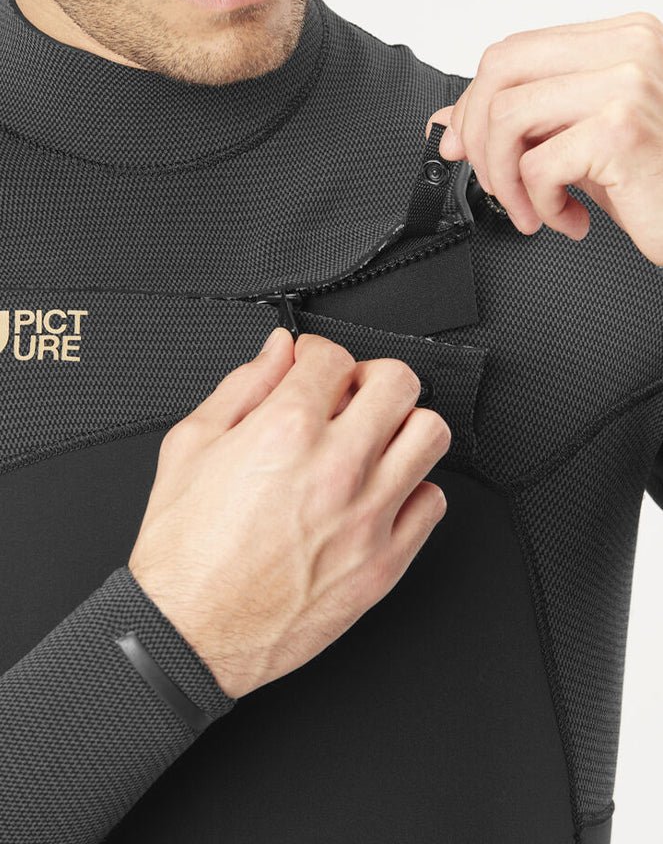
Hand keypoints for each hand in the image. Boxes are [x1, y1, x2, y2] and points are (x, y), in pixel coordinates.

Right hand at [128, 327, 450, 699]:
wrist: (189, 634)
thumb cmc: (184, 551)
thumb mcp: (190, 446)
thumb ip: (242, 386)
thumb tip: (276, 351)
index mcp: (285, 430)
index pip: (335, 356)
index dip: (318, 354)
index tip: (312, 368)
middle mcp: (336, 467)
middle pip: (398, 382)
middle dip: (371, 378)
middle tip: (350, 396)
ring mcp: (368, 515)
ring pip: (430, 434)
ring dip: (403, 427)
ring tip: (374, 440)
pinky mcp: (384, 562)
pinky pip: (432, 503)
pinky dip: (413, 490)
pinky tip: (381, 494)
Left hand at [425, 11, 662, 264]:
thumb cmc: (657, 183)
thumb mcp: (580, 142)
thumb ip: (524, 123)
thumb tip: (448, 122)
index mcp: (621, 39)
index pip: (513, 51)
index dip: (474, 102)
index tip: (461, 144)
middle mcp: (629, 48)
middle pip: (499, 72)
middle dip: (477, 137)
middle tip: (496, 183)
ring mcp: (628, 83)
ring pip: (507, 118)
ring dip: (504, 180)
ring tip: (531, 209)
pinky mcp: (622, 129)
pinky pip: (536, 166)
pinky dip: (540, 206)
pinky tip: (570, 219)